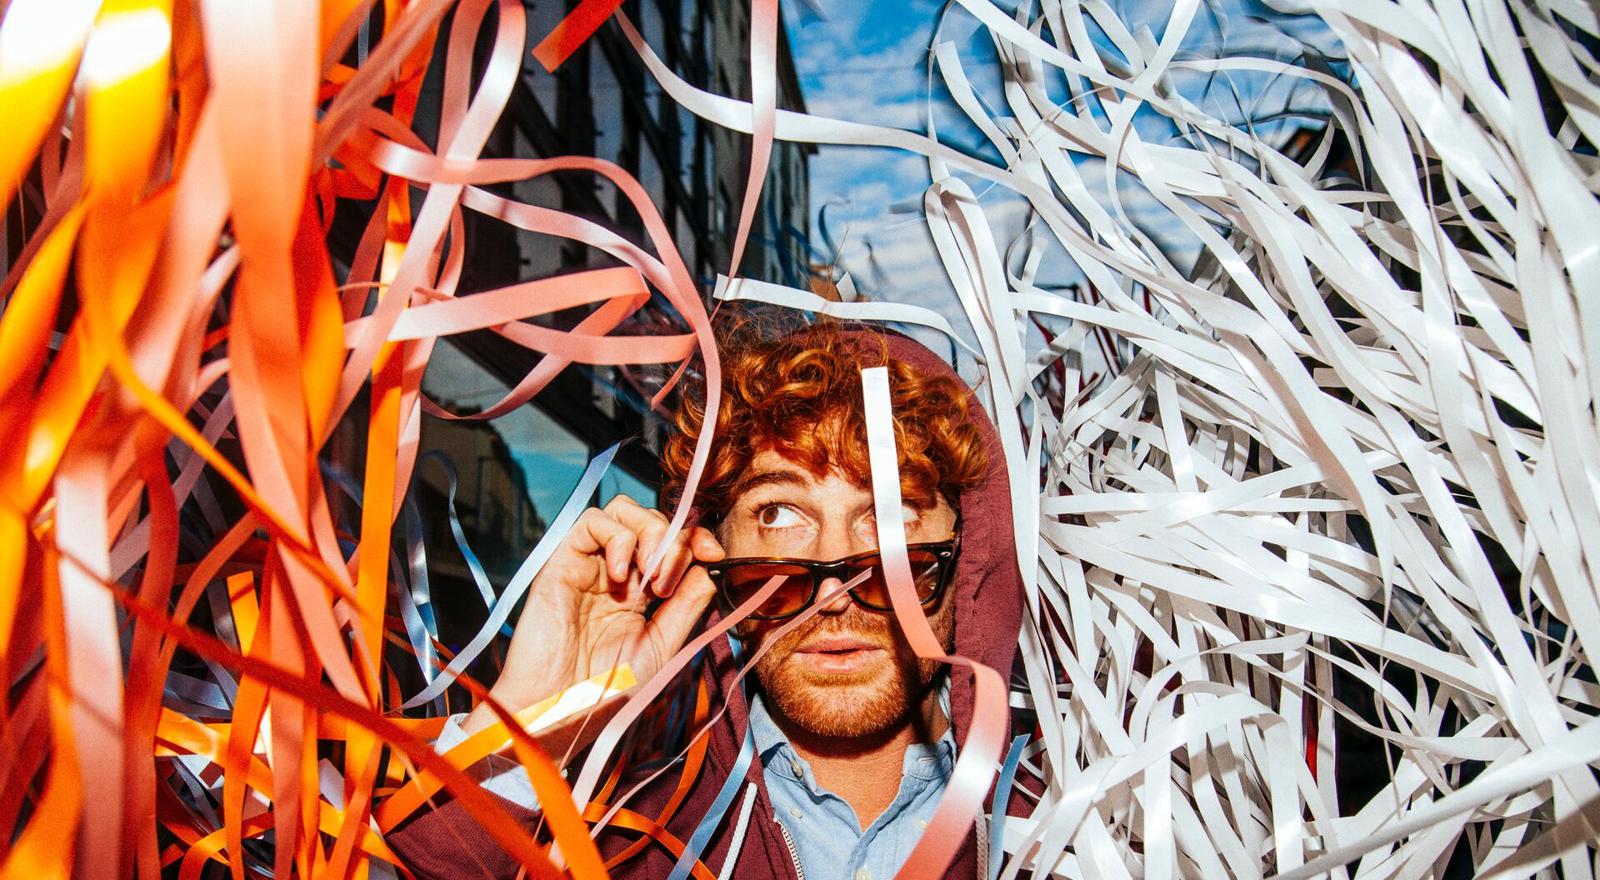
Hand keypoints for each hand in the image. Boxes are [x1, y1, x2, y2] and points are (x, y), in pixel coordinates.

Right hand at [460, 495, 723, 735]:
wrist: (559, 713)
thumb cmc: (604, 691)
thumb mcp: (661, 647)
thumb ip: (687, 606)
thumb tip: (710, 567)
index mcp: (640, 592)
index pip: (673, 542)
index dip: (696, 539)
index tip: (714, 554)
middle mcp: (615, 573)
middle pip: (651, 519)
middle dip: (674, 540)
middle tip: (671, 583)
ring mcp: (589, 565)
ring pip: (623, 510)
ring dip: (649, 533)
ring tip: (651, 578)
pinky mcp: (562, 563)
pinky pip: (591, 522)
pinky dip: (616, 538)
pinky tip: (621, 577)